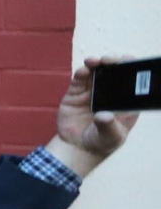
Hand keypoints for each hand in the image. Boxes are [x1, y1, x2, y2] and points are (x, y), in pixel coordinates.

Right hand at [47, 56, 139, 177]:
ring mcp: (93, 91)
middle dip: (114, 63)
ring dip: (97, 63)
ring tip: (96, 61)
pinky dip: (82, 72)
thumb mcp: (110, 137)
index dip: (132, 69)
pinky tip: (84, 70)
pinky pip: (80, 79)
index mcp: (125, 101)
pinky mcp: (76, 93)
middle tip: (111, 60)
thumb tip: (104, 116)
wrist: (77, 147)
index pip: (132, 81)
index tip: (131, 61)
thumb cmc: (101, 142)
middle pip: (115, 72)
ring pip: (97, 71)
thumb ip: (109, 126)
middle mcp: (110, 93)